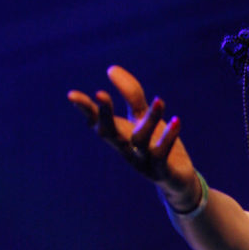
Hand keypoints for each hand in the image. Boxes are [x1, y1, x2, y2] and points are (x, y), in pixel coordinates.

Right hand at [67, 66, 201, 210]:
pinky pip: (161, 154)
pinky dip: (168, 138)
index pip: (97, 121)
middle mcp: (126, 150)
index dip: (85, 109)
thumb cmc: (156, 145)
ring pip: (140, 141)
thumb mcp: (142, 117)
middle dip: (104, 115)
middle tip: (100, 94)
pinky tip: (175, 121)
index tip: (71, 95)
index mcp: (118, 136)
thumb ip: (131, 95)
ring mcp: (141, 163)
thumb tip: (111, 69)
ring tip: (160, 100)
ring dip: (149, 120)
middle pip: (110, 134)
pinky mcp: (160, 172)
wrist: (177, 180)